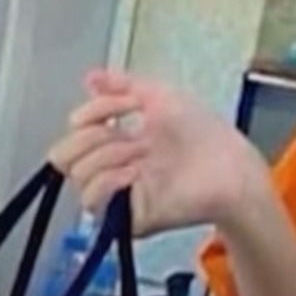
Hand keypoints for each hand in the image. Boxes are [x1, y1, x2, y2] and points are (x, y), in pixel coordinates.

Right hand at [48, 69, 268, 236]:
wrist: (229, 166)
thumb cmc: (204, 134)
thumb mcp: (161, 97)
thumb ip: (122, 85)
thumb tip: (90, 78)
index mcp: (119, 141)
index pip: (77, 129)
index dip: (91, 112)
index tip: (124, 104)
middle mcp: (114, 167)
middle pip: (65, 156)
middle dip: (87, 136)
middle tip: (116, 132)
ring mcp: (121, 193)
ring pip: (78, 177)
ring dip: (103, 157)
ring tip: (137, 153)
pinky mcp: (129, 217)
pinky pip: (93, 204)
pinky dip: (107, 183)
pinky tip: (132, 172)